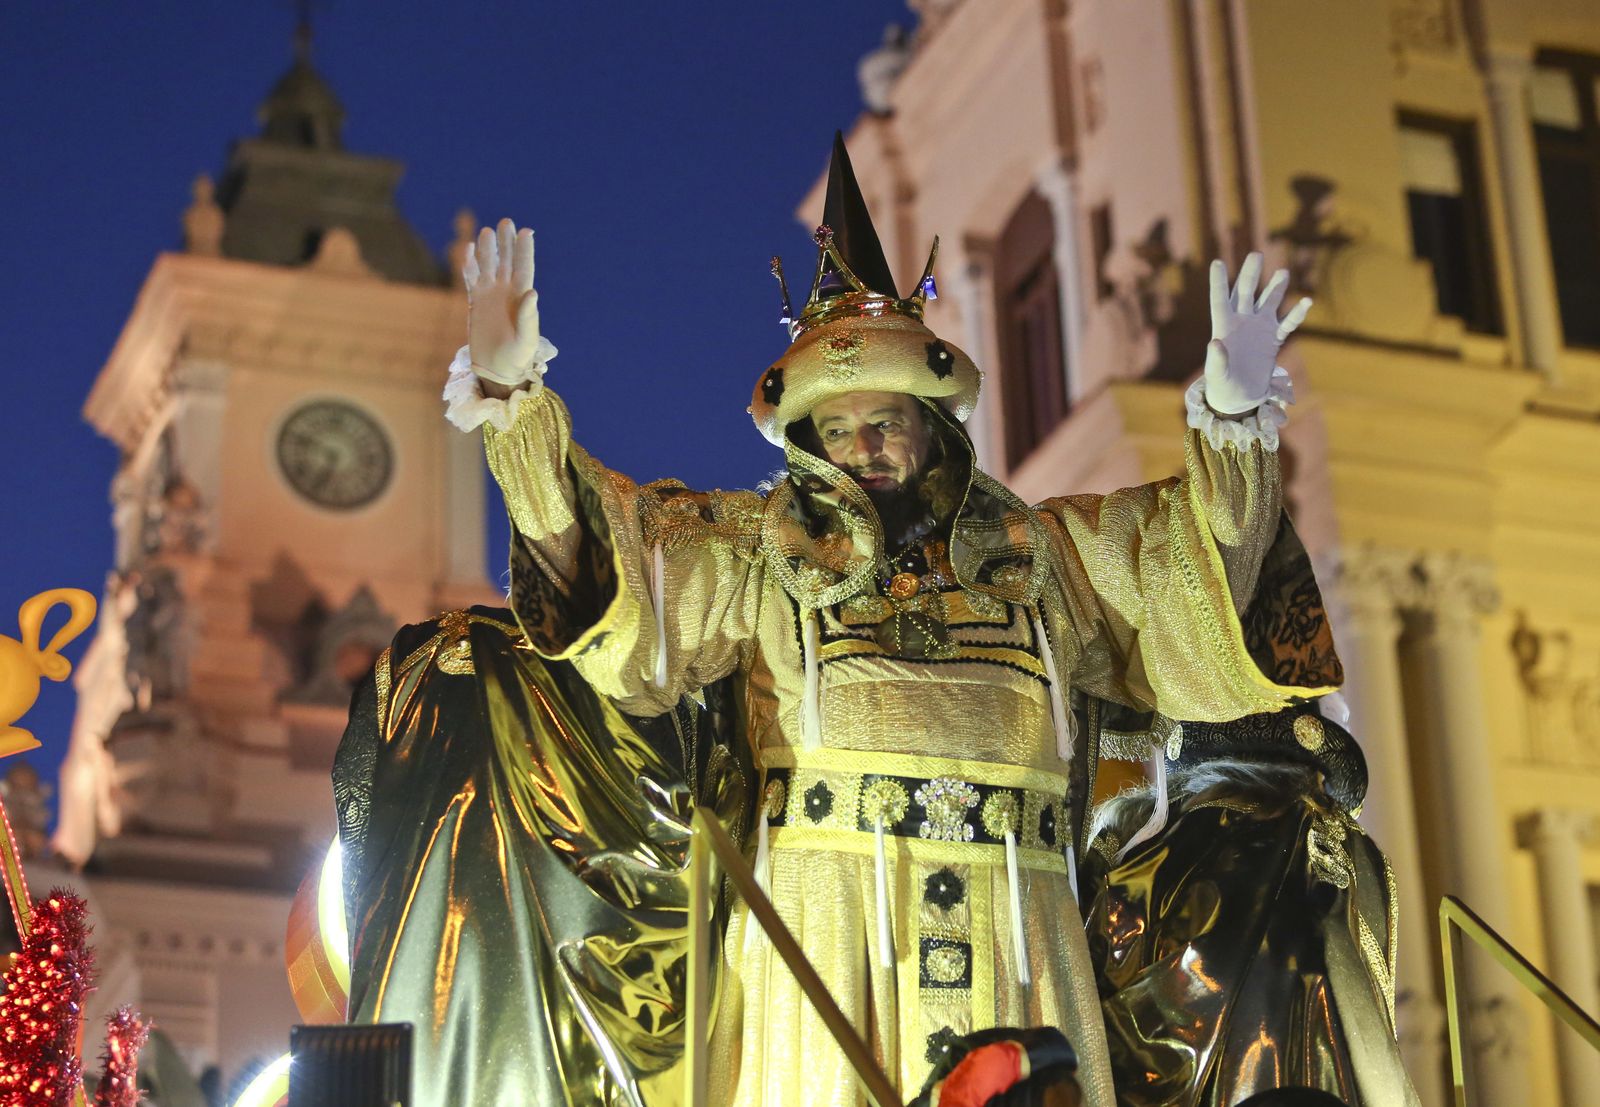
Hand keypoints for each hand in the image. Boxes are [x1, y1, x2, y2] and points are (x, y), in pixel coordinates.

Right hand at [464, 218, 543, 386]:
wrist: (497, 369)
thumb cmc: (517, 357)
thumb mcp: (526, 340)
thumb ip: (528, 317)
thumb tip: (531, 292)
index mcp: (522, 298)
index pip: (524, 268)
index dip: (524, 251)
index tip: (526, 231)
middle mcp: (507, 292)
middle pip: (507, 261)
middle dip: (506, 243)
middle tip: (506, 222)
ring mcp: (491, 295)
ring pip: (488, 266)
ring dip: (487, 250)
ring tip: (486, 231)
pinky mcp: (476, 301)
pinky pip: (472, 278)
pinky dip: (468, 265)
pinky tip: (466, 250)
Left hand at [1203, 252, 1310, 414]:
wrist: (1238, 396)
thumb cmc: (1221, 385)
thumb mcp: (1216, 374)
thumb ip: (1215, 359)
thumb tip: (1215, 344)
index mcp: (1222, 326)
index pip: (1220, 299)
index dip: (1218, 282)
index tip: (1216, 262)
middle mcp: (1241, 322)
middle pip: (1245, 293)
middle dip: (1251, 274)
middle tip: (1256, 255)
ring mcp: (1258, 328)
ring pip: (1268, 302)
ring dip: (1275, 288)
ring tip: (1283, 273)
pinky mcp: (1273, 339)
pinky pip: (1287, 323)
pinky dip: (1296, 314)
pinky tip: (1307, 302)